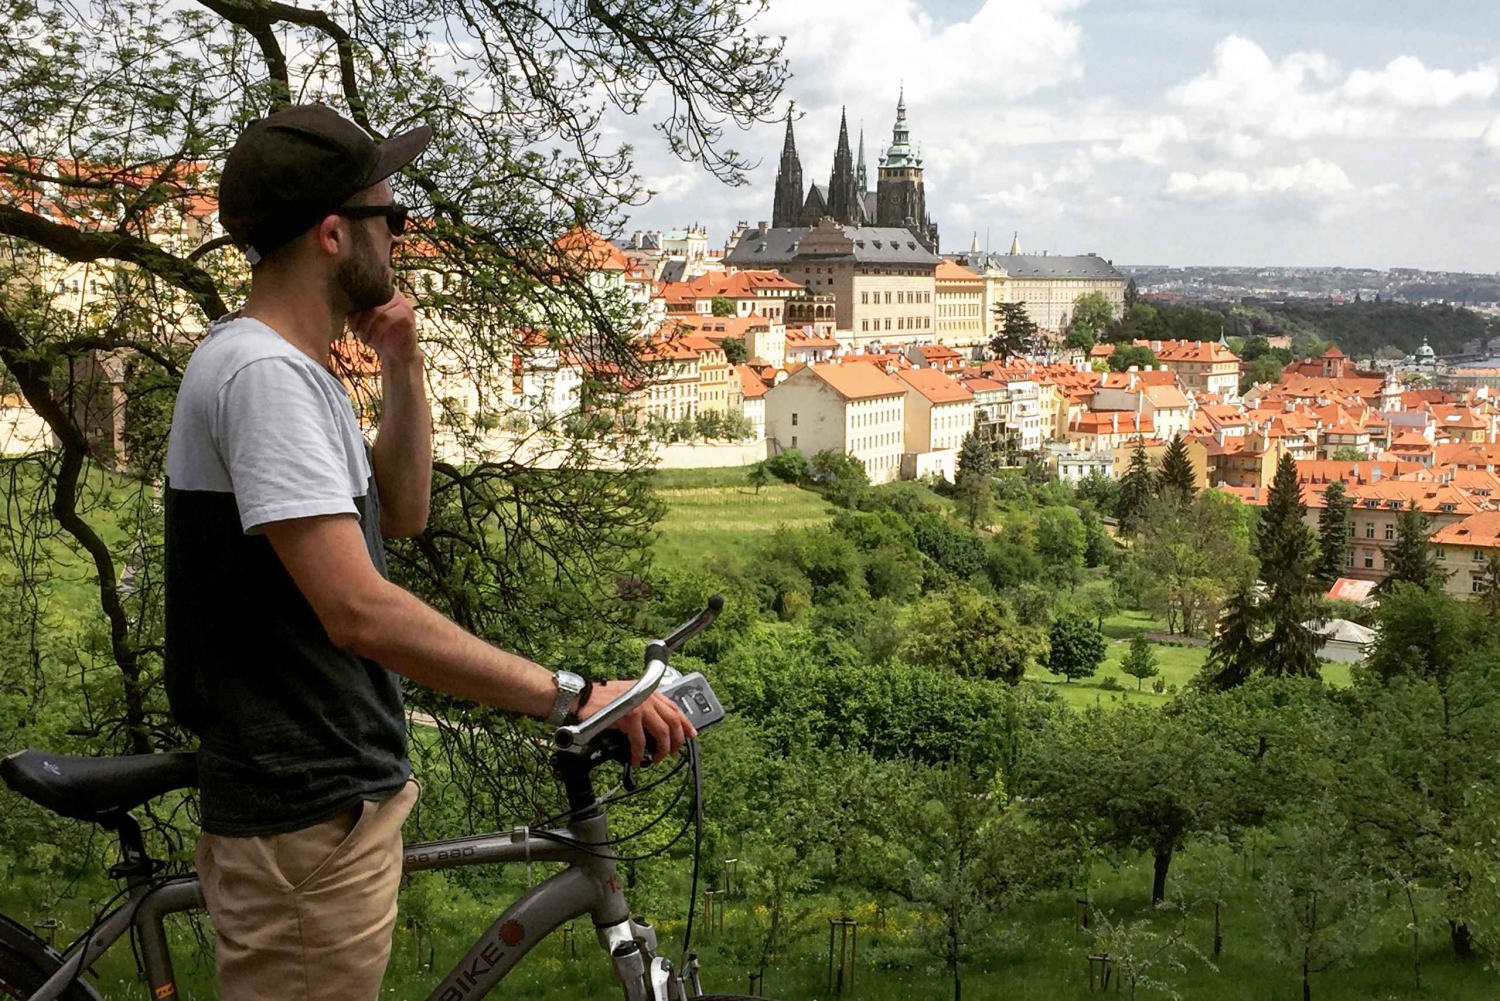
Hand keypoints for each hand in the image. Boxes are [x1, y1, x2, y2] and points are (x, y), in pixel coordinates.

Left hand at [349, 291, 420, 366]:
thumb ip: (354, 312)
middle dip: (359, 319)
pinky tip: (375, 339)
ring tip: (365, 338)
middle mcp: (391, 292)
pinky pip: (387, 318)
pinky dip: (377, 330)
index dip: (353, 309)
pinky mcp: (407, 313)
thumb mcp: (361, 323)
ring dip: (367, 326)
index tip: (351, 324)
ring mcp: (401, 301)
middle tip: (356, 332)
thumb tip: (343, 304)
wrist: (397, 354)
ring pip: (377, 310)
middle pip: (368, 300)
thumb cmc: (378, 335)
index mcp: (379, 291)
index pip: (361, 292)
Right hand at [579, 680, 696, 767]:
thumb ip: (644, 706)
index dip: (685, 724)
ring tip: (656, 759)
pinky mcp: (629, 717)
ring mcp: (639, 706)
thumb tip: (655, 726)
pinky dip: (640, 754)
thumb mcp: (629, 696)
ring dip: (662, 750)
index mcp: (649, 691)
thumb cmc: (600, 699)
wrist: (580, 698)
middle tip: (671, 753)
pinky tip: (637, 760)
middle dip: (676, 741)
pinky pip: (640, 742)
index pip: (675, 708)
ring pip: (662, 732)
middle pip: (673, 722)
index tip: (691, 735)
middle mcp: (648, 697)